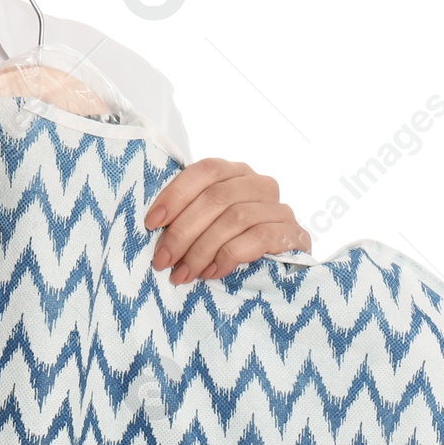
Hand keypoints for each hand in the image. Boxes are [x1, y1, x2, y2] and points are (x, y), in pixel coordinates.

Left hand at [144, 157, 310, 283]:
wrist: (282, 266)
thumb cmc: (233, 242)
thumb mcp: (208, 223)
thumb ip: (188, 214)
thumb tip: (153, 226)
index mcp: (235, 172)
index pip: (205, 171)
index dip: (175, 194)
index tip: (152, 223)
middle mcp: (259, 184)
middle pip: (216, 198)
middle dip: (182, 232)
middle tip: (162, 260)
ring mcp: (279, 208)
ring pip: (234, 219)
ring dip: (201, 250)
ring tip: (183, 273)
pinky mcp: (292, 233)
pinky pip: (258, 238)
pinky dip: (229, 256)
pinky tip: (212, 273)